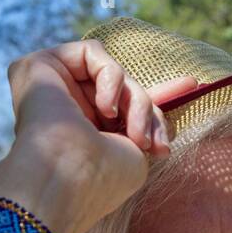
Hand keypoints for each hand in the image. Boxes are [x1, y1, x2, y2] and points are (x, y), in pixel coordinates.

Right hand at [0, 40, 198, 232]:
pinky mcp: (38, 66)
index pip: (126, 105)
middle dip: (148, 110)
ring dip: (135, 100)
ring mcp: (51, 88)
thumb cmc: (101, 179)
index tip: (193, 84)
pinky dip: (111, 78)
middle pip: (124, 88)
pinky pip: (92, 52)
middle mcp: (67, 110)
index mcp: (86, 134)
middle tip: (153, 145)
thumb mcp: (136, 152)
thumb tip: (161, 98)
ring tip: (132, 135)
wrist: (67, 180)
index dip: (161, 94)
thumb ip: (145, 122)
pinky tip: (104, 109)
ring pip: (113, 72)